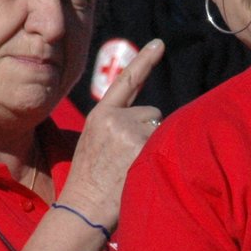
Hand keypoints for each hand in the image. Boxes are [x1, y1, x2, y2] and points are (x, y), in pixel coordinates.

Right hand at [59, 39, 164, 228]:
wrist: (85, 207)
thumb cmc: (92, 182)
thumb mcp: (95, 144)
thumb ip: (116, 127)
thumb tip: (151, 119)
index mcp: (101, 115)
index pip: (126, 81)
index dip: (144, 60)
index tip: (159, 43)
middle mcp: (115, 118)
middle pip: (152, 114)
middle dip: (149, 133)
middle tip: (128, 161)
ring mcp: (129, 132)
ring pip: (160, 129)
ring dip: (155, 146)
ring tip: (132, 168)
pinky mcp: (142, 147)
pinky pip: (165, 144)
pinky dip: (161, 156)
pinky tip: (141, 172)